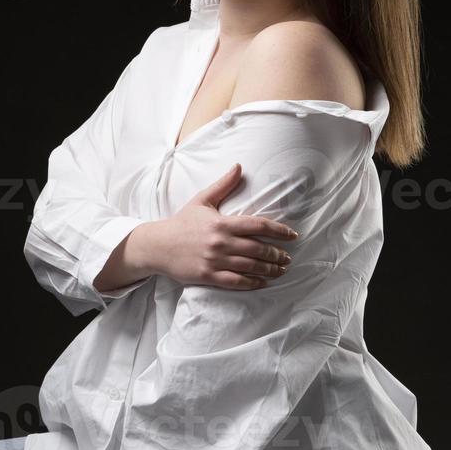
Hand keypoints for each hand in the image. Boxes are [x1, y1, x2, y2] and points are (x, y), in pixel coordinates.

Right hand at [153, 163, 298, 289]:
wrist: (158, 245)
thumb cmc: (182, 222)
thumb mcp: (202, 200)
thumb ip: (223, 185)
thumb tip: (239, 166)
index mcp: (222, 222)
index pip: (258, 225)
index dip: (279, 230)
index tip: (292, 235)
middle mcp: (221, 242)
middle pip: (258, 248)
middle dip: (277, 254)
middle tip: (288, 257)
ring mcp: (215, 260)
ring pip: (250, 266)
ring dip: (270, 269)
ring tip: (281, 269)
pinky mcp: (209, 276)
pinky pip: (236, 281)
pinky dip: (252, 283)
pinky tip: (263, 282)